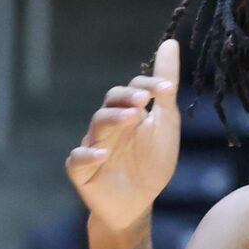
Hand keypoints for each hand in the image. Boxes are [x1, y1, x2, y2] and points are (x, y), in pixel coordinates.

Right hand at [65, 40, 185, 232]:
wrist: (138, 204)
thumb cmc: (151, 162)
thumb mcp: (165, 124)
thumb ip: (165, 88)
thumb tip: (170, 43)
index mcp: (128, 113)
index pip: (133, 90)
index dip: (147, 86)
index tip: (167, 89)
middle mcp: (108, 126)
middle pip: (110, 103)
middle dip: (125, 99)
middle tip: (143, 99)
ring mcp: (93, 146)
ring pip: (96, 126)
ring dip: (113, 120)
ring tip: (131, 118)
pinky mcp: (81, 171)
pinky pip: (78, 159)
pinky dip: (89, 155)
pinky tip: (103, 154)